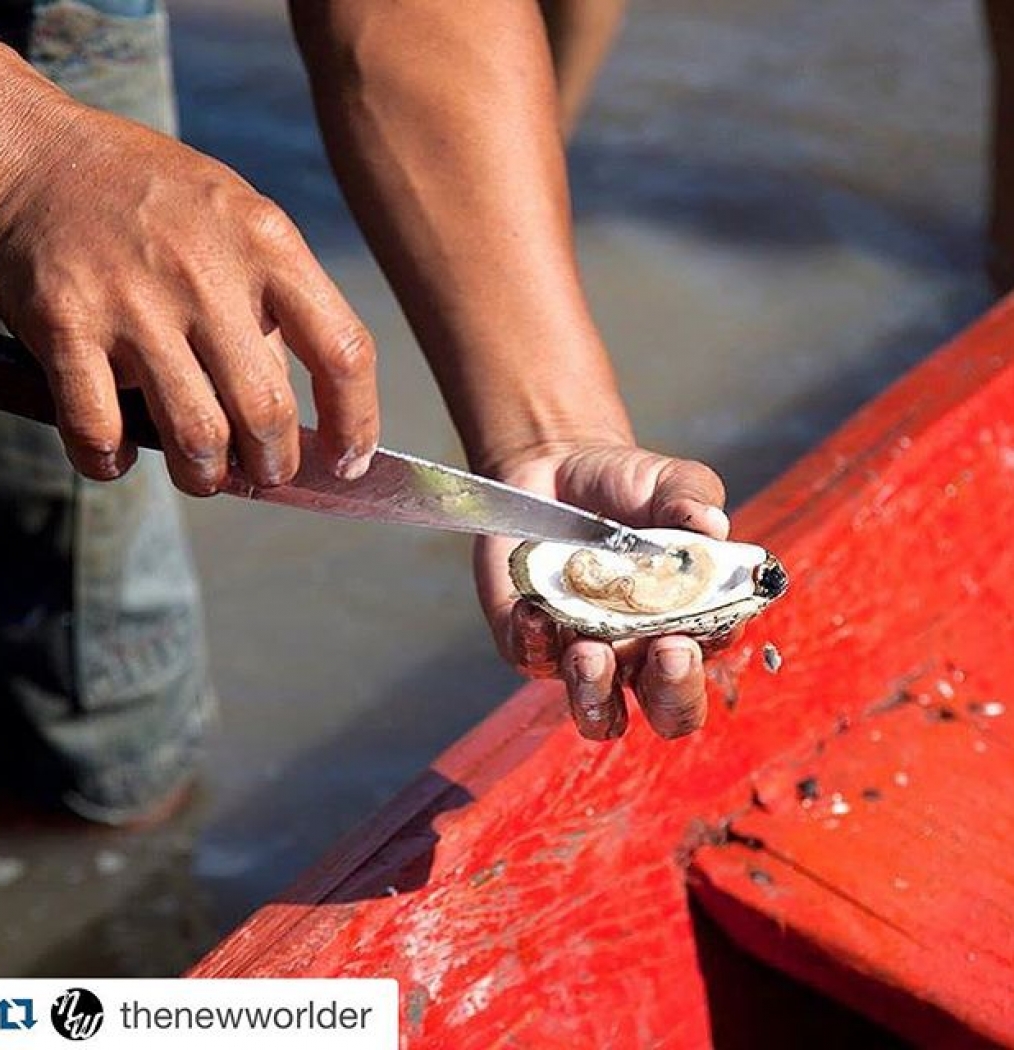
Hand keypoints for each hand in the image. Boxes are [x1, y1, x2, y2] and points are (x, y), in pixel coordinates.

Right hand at [0, 95, 378, 493]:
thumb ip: (276, 309)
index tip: (347, 461)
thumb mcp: (239, 223)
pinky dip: (112, 462)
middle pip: (267, 410)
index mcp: (266, 242)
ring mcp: (134, 300)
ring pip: (196, 435)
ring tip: (204, 473)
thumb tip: (309, 417)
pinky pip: (99, 430)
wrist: (36, 153)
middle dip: (274, 466)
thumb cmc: (155, 201)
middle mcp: (206, 271)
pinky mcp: (65, 323)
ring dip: (206, 476)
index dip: (355, 423)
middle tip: (264, 474)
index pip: (342, 351)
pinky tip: (120, 454)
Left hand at [474, 444, 728, 740]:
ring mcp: (584, 654)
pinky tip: (534, 609)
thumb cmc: (627, 485)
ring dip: (596, 692)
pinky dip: (534, 642)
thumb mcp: (669, 481)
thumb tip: (711, 524)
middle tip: (665, 651)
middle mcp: (641, 651)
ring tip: (590, 650)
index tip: (688, 635)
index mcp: (688, 621)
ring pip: (599, 712)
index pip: (708, 661)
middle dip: (670, 695)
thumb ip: (692, 499)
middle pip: (668, 712)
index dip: (703, 662)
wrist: (557, 469)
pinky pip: (532, 660)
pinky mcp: (530, 642)